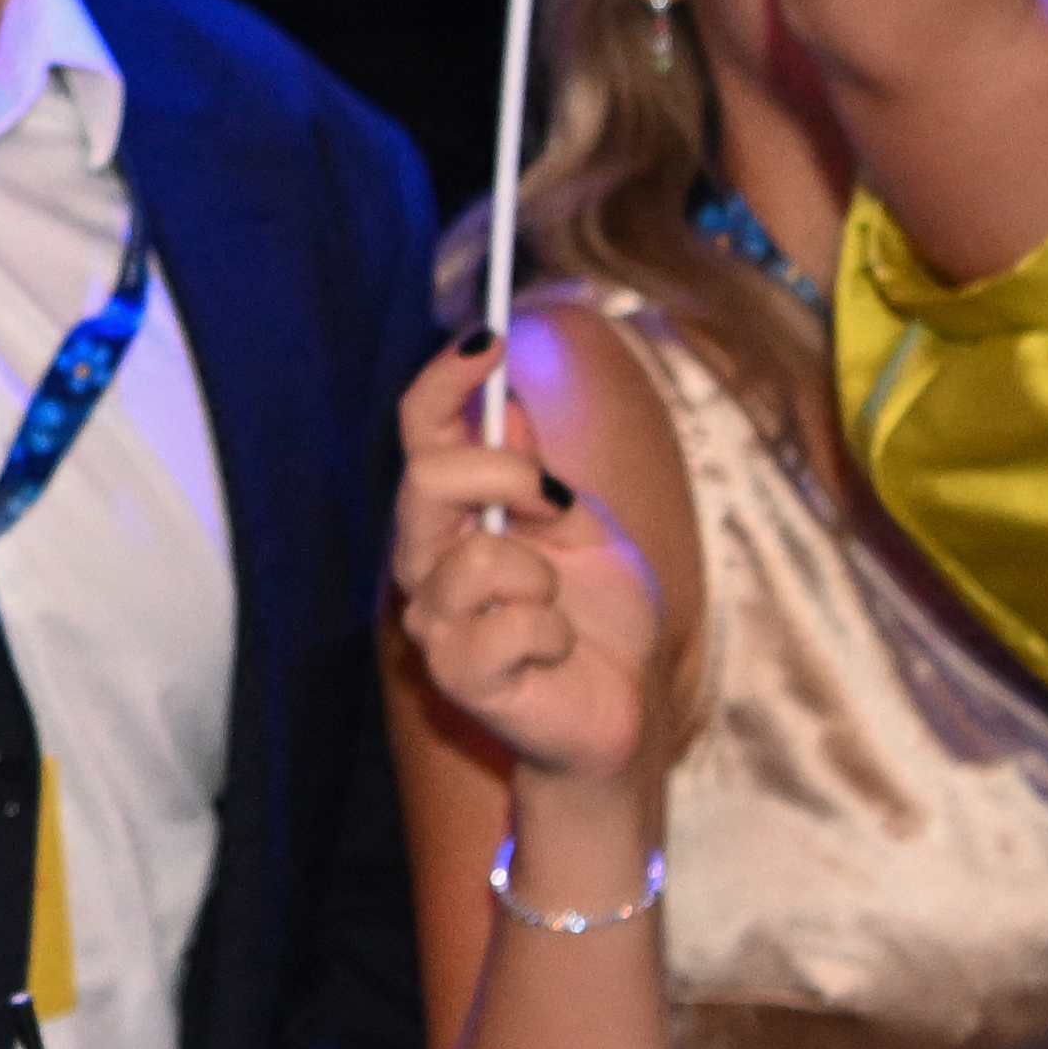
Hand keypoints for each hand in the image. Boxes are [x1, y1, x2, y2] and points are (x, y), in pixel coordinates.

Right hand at [388, 341, 663, 791]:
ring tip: (558, 608)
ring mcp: (435, 620)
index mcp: (453, 515)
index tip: (488, 339)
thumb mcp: (589, 527)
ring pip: (476, 558)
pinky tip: (555, 654)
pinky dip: (556, 635)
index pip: (423, 434)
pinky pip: (514, 627)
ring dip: (543, 576)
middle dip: (506, 474)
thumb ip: (541, 474)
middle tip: (556, 500)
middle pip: (427, 480)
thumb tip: (509, 405)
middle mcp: (427, 561)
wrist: (624, 709)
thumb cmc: (601, 619)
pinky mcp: (457, 675)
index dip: (444, 381)